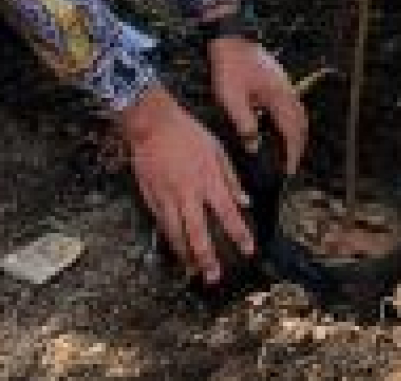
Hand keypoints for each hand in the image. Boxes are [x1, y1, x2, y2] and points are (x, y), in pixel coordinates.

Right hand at [115, 84, 253, 284]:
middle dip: (207, 258)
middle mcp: (188, 193)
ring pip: (177, 235)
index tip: (249, 250)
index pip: (228, 212)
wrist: (152, 124)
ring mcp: (167, 198)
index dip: (239, 233)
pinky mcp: (151, 199)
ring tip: (194, 272)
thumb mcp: (216, 148)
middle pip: (199, 233)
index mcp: (208, 179)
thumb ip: (231, 177)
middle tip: (214, 277)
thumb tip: (245, 201)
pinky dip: (171, 241)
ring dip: (186, 256)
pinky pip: (162, 227)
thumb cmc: (187, 132)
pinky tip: (176, 251)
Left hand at [207, 35, 307, 175]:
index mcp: (278, 97)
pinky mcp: (278, 77)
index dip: (293, 154)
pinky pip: (292, 103)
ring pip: (299, 112)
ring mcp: (284, 82)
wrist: (229, 37)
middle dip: (299, 145)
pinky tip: (278, 123)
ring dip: (297, 131)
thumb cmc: (229, 66)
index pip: (292, 132)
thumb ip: (245, 125)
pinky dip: (291, 118)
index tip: (290, 171)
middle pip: (302, 123)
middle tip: (292, 162)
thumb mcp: (231, 99)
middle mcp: (287, 90)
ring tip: (288, 147)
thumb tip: (254, 146)